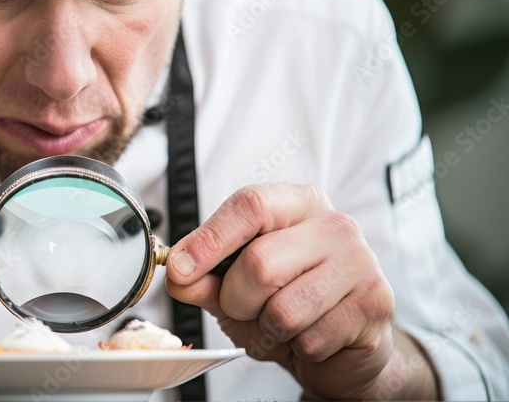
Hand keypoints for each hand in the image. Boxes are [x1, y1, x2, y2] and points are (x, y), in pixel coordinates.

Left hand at [165, 184, 437, 399]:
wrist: (343, 347)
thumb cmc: (288, 302)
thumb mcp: (235, 287)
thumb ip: (203, 279)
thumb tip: (176, 274)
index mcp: (297, 203)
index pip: (250, 205)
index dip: (209, 239)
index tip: (179, 268)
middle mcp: (335, 225)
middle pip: (260, 263)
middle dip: (237, 300)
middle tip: (247, 308)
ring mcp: (361, 263)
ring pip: (284, 308)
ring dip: (267, 329)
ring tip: (280, 324)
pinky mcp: (374, 305)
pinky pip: (310, 338)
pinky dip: (297, 348)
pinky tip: (309, 337)